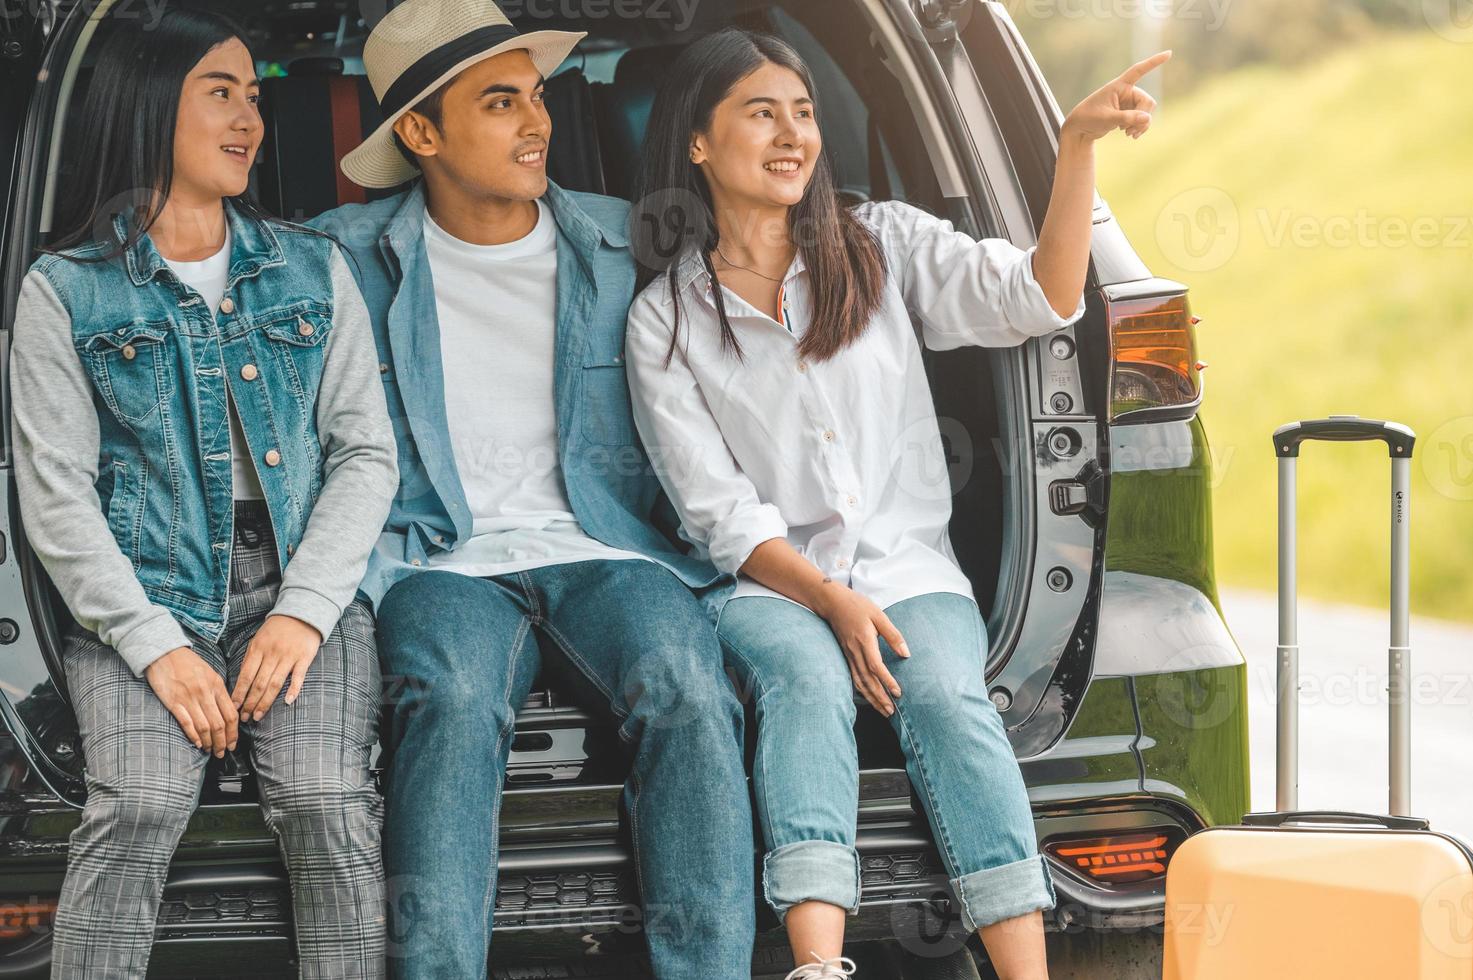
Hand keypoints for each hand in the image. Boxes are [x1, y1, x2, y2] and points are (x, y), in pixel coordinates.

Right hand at [145, 646, 237, 756]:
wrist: (164, 652)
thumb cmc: (188, 663)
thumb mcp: (210, 673)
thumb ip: (218, 692)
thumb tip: (228, 710)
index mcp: (217, 685)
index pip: (231, 714)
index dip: (234, 732)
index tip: (234, 743)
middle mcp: (206, 693)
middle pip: (219, 724)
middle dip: (223, 742)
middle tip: (223, 752)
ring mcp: (189, 698)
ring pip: (205, 726)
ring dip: (210, 742)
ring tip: (211, 751)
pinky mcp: (174, 702)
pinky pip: (187, 723)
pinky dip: (194, 736)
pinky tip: (197, 743)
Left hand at [231, 615, 323, 720]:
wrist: (300, 614)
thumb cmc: (276, 630)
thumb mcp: (258, 640)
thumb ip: (250, 659)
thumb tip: (241, 682)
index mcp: (258, 649)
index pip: (246, 676)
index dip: (239, 693)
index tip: (233, 708)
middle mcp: (272, 654)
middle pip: (259, 683)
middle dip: (250, 703)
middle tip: (244, 718)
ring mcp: (289, 656)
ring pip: (275, 683)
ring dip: (265, 702)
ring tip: (258, 716)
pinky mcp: (304, 658)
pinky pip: (298, 676)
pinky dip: (293, 689)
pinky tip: (287, 702)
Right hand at [812, 583, 911, 716]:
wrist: (832, 602)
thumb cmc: (857, 606)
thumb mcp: (879, 615)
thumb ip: (893, 635)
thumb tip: (906, 653)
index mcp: (864, 641)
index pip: (876, 666)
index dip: (887, 681)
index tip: (898, 693)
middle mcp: (855, 651)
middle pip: (867, 680)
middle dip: (879, 697)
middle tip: (891, 712)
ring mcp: (849, 655)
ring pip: (859, 682)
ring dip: (871, 698)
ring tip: (882, 710)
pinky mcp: (846, 656)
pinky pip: (853, 677)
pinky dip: (861, 690)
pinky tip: (868, 698)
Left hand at [1063, 50, 1170, 143]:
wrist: (1080, 129)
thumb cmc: (1088, 118)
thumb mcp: (1107, 118)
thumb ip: (1126, 118)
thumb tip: (1147, 118)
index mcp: (1119, 86)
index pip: (1138, 70)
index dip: (1154, 62)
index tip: (1169, 53)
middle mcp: (1126, 92)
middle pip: (1147, 102)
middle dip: (1142, 117)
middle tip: (1130, 131)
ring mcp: (1128, 103)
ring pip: (1147, 112)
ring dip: (1141, 125)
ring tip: (1129, 134)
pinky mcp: (1128, 113)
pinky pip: (1143, 119)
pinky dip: (1139, 127)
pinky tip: (1130, 135)